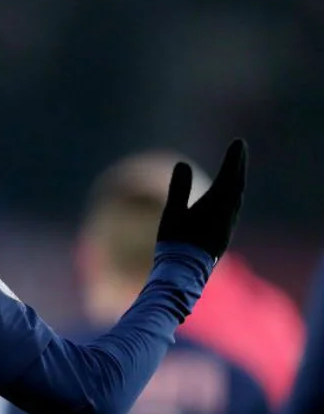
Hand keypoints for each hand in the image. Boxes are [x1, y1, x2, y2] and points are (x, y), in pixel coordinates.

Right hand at [156, 138, 246, 260]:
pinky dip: (232, 195)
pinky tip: (228, 198)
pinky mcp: (223, 234)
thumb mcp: (172, 212)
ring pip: (236, 197)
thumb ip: (179, 188)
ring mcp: (227, 225)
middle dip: (238, 166)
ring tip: (236, 169)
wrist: (184, 272)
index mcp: (216, 206)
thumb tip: (182, 164)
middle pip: (237, 185)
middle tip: (240, 148)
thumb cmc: (176, 242)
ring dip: (236, 180)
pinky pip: (232, 208)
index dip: (234, 158)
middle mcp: (227, 214)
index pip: (229, 176)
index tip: (239, 142)